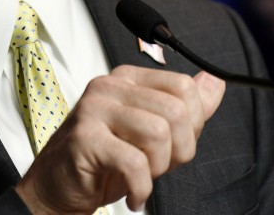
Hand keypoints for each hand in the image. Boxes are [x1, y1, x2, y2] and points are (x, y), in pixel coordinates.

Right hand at [14, 66, 224, 213]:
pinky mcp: (85, 138)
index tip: (173, 146)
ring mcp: (95, 109)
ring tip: (141, 178)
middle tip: (158, 168)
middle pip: (176, 111)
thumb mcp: (151, 132)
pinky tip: (132, 194)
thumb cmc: (105, 160)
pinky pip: (134, 162)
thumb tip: (215, 80)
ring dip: (158, 170)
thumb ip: (185, 107)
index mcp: (128, 78)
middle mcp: (110, 86)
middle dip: (178, 152)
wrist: (58, 186)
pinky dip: (141, 188)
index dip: (192, 125)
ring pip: (158, 134)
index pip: (183, 87)